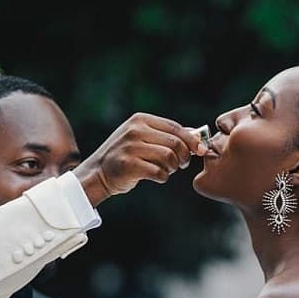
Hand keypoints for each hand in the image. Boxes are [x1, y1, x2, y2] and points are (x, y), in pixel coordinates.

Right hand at [73, 113, 207, 205]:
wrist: (97, 173)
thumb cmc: (125, 156)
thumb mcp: (142, 138)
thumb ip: (166, 135)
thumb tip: (197, 136)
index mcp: (140, 120)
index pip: (174, 128)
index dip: (191, 140)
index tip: (201, 150)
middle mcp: (135, 130)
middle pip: (175, 143)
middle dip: (184, 156)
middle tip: (182, 165)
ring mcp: (131, 147)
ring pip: (168, 157)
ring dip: (173, 167)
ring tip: (167, 170)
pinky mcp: (129, 165)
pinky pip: (159, 172)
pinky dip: (163, 177)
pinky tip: (158, 177)